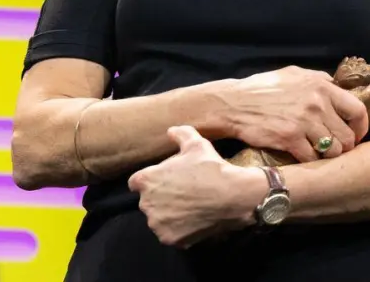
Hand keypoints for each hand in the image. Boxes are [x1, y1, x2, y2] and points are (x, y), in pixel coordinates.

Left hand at [129, 126, 266, 247]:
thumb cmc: (211, 167)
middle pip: (147, 201)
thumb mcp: (197, 144)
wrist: (232, 195)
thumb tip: (171, 130)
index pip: (137, 182)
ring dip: (169, 214)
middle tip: (182, 192)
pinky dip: (180, 229)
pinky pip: (171, 234)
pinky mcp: (170, 239)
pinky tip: (195, 220)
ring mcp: (157, 223)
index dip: (151, 180)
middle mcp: (145, 204)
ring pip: (159, 219)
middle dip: (160, 198)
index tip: (167, 180)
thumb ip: (181, 134)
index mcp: (146, 180)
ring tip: (190, 207)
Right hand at [213, 66, 369, 162]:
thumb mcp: (294, 74)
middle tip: (338, 149)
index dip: (361, 126)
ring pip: (333, 149)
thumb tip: (335, 83)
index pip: (357, 110)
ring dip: (329, 155)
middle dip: (345, 145)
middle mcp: (317, 104)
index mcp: (322, 86)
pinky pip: (311, 157)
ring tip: (321, 154)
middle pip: (347, 135)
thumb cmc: (263, 88)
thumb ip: (318, 79)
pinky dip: (310, 160)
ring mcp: (304, 122)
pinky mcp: (289, 139)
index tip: (357, 134)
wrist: (234, 104)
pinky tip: (304, 156)